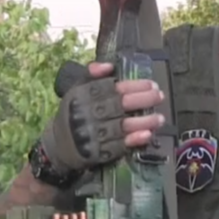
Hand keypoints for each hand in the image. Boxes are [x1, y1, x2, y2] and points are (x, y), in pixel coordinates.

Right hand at [41, 61, 164, 172]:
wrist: (58, 145)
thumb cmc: (75, 112)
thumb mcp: (77, 89)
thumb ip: (92, 75)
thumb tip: (109, 66)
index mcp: (83, 96)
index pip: (111, 88)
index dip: (134, 86)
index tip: (151, 84)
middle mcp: (88, 114)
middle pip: (119, 105)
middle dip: (143, 100)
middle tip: (159, 96)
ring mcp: (93, 134)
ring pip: (122, 126)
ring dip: (144, 122)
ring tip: (160, 118)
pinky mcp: (98, 152)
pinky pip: (119, 145)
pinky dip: (134, 140)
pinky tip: (148, 135)